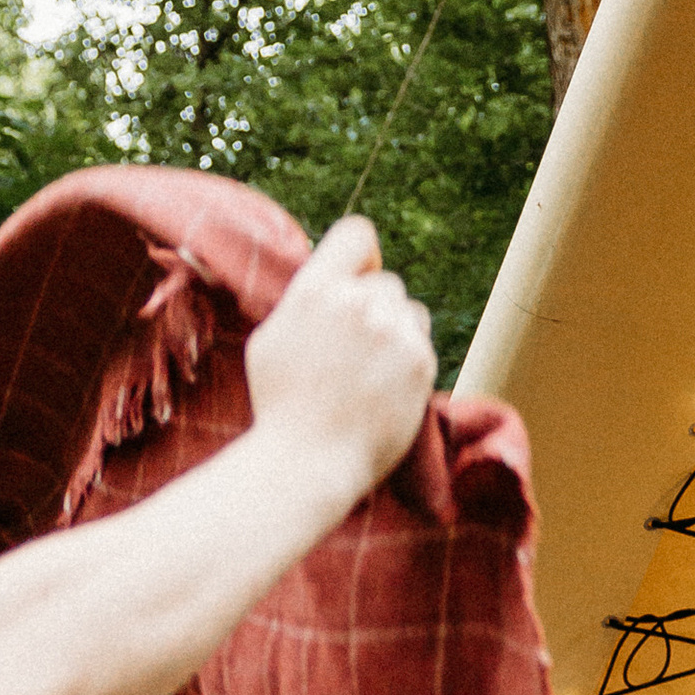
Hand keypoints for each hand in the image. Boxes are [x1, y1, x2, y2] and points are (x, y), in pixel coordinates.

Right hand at [244, 217, 436, 515]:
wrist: (309, 461)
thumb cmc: (281, 407)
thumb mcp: (272, 339)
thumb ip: (305, 301)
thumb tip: (330, 282)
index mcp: (316, 290)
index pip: (358, 233)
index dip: (362, 256)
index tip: (358, 281)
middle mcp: (357, 303)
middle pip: (386, 282)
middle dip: (376, 309)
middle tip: (356, 351)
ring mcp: (392, 332)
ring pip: (409, 311)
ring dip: (397, 333)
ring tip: (371, 373)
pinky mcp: (420, 363)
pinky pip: (423, 343)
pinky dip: (409, 363)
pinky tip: (386, 390)